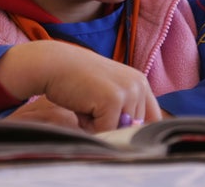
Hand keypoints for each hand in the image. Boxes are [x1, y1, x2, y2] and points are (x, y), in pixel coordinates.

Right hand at [0, 40, 161, 132]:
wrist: (53, 64)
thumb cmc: (77, 80)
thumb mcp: (108, 91)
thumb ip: (124, 110)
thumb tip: (134, 140)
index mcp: (140, 82)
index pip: (151, 119)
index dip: (132, 129)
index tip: (116, 128)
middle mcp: (139, 85)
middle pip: (133, 129)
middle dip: (110, 126)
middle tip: (91, 106)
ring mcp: (128, 91)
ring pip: (118, 131)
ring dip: (99, 126)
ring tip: (86, 104)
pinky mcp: (113, 99)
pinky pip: (104, 131)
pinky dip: (88, 126)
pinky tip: (80, 106)